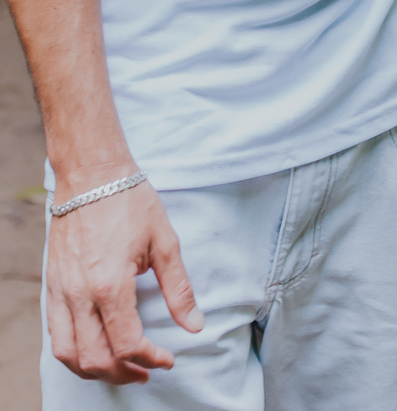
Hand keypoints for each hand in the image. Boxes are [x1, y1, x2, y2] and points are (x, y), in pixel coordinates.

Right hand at [46, 179, 202, 383]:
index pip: (128, 343)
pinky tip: (94, 347)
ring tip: (121, 367)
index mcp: (111, 284)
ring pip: (69, 355)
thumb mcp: (164, 241)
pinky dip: (73, 352)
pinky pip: (55, 335)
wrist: (91, 173)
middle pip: (96, 359)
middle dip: (124, 373)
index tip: (167, 359)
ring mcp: (61, 292)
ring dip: (96, 370)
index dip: (151, 359)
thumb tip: (195, 325)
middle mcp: (80, 295)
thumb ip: (178, 288)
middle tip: (147, 370)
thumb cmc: (129, 201)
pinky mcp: (51, 286)